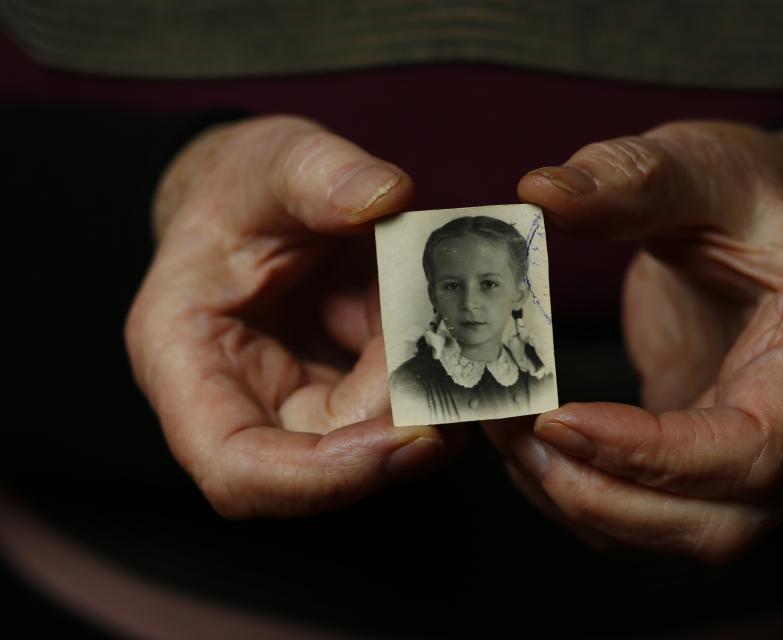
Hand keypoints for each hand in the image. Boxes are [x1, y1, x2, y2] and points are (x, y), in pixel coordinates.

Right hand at [126, 115, 458, 517]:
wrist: (260, 196)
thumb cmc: (246, 184)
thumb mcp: (276, 157)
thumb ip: (319, 171)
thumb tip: (385, 196)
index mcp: (183, 362)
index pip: (238, 470)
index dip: (325, 477)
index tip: (414, 438)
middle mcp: (234, 402)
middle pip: (320, 470)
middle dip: (399, 423)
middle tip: (454, 355)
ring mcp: (290, 405)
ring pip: (370, 438)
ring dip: (419, 385)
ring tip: (428, 305)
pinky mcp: (338, 395)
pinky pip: (394, 405)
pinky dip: (425, 367)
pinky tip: (431, 315)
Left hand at [484, 121, 782, 561]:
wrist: (757, 221)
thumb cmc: (743, 190)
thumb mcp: (698, 164)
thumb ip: (631, 178)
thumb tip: (541, 192)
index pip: (758, 447)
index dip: (657, 455)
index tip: (559, 421)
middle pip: (721, 524)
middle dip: (609, 499)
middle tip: (520, 441)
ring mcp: (753, 447)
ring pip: (678, 531)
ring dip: (585, 503)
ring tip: (508, 437)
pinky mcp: (701, 454)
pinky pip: (649, 510)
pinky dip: (583, 495)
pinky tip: (529, 445)